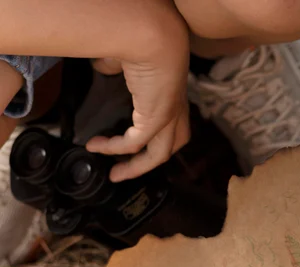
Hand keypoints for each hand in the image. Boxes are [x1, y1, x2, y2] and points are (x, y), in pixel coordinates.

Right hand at [84, 6, 190, 181]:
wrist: (150, 35)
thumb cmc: (140, 40)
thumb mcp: (125, 56)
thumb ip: (116, 66)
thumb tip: (104, 66)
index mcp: (173, 95)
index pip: (172, 126)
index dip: (155, 139)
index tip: (132, 145)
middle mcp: (177, 109)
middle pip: (170, 147)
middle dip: (148, 163)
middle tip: (124, 172)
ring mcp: (170, 116)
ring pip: (159, 155)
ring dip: (136, 167)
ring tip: (114, 174)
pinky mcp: (157, 119)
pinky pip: (135, 143)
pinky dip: (115, 148)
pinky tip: (98, 146)